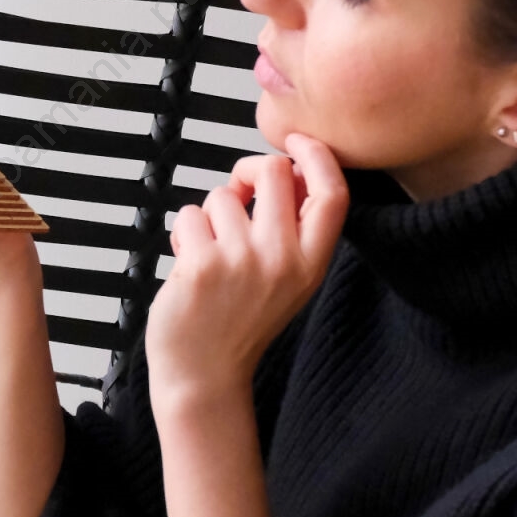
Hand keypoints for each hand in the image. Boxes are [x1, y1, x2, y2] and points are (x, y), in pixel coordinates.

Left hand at [145, 133, 347, 416]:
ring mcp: (243, 261)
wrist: (203, 374)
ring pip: (222, 194)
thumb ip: (290, 230)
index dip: (317, 157)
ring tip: (210, 252)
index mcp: (311, 264)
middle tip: (238, 191)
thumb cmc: (239, 320)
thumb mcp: (287, 280)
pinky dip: (184, 234)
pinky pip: (189, 215)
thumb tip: (281, 169)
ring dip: (208, 216)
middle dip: (248, 170)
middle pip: (274, 172)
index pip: (332, 195)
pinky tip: (189, 264)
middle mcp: (283, 260)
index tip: (298, 142)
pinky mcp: (203, 264)